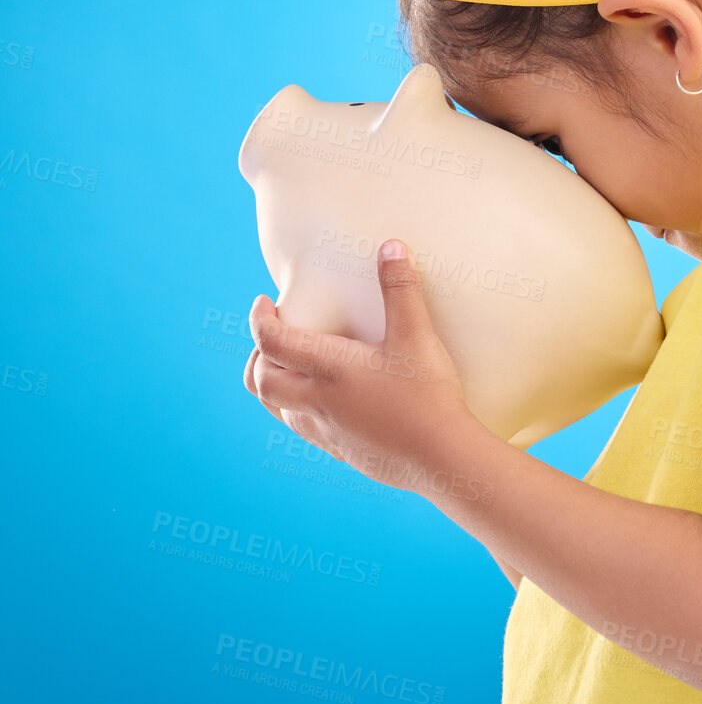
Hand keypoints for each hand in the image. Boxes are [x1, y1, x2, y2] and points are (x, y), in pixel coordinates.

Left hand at [244, 239, 479, 493]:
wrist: (441, 457)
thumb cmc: (428, 395)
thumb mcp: (416, 335)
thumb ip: (401, 290)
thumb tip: (390, 246)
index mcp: (328, 369)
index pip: (271, 342)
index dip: (259, 319)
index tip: (264, 303)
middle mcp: (317, 402)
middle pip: (261, 381)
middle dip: (259, 356)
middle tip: (274, 337)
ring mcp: (326, 431)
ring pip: (278, 410)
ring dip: (275, 386)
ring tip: (293, 368)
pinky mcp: (342, 451)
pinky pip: (305, 430)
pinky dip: (300, 410)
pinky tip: (326, 403)